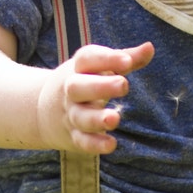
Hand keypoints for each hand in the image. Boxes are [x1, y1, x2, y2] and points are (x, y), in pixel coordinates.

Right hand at [35, 41, 153, 154]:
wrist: (42, 109)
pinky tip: (111, 145)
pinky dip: (95, 144)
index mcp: (78, 69)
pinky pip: (82, 141)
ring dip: (97, 119)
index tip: (127, 62)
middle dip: (100, 86)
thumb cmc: (83, 81)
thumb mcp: (98, 67)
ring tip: (115, 118)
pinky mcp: (73, 136)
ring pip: (81, 117)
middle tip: (123, 84)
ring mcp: (71, 114)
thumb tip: (150, 47)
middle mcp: (71, 90)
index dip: (107, 58)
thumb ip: (126, 58)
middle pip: (78, 87)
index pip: (88, 59)